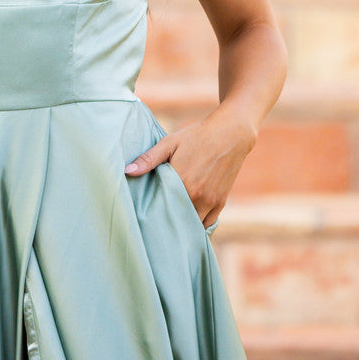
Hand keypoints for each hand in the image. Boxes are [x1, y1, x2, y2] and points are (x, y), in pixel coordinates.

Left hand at [124, 106, 255, 228]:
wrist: (231, 134)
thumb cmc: (197, 136)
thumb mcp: (169, 143)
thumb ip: (148, 159)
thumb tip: (127, 171)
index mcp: (181, 182)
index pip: (161, 208)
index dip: (152, 213)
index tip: (144, 215)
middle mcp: (197, 196)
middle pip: (176, 220)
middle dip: (166, 222)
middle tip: (154, 224)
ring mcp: (210, 201)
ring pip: (192, 224)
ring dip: (181, 225)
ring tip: (169, 224)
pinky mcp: (221, 202)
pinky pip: (207, 223)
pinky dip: (197, 225)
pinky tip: (187, 223)